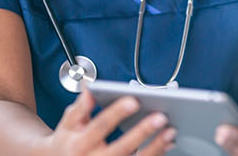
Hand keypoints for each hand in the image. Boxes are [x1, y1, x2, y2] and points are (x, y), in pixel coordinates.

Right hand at [46, 89, 175, 155]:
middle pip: (121, 148)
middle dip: (141, 133)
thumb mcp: (68, 124)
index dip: (116, 113)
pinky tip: (166, 143)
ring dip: (155, 147)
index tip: (133, 101)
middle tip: (160, 117)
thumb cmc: (67, 143)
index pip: (100, 126)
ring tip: (170, 131)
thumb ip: (80, 107)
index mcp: (80, 143)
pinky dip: (155, 154)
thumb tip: (88, 88)